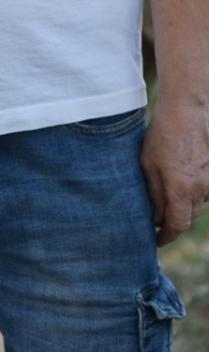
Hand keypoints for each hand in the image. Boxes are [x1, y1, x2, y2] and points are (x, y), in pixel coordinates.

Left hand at [140, 101, 208, 244]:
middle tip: (158, 225)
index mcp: (181, 189)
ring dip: (184, 209)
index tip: (156, 240)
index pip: (176, 225)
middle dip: (174, 225)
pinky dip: (193, 196)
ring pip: (198, 206)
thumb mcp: (148, 165)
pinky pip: (205, 192)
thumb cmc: (161, 136)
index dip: (166, 237)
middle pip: (189, 218)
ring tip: (167, 205)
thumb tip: (155, 217)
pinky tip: (181, 187)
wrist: (185, 111)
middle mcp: (200, 188)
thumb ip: (154, 194)